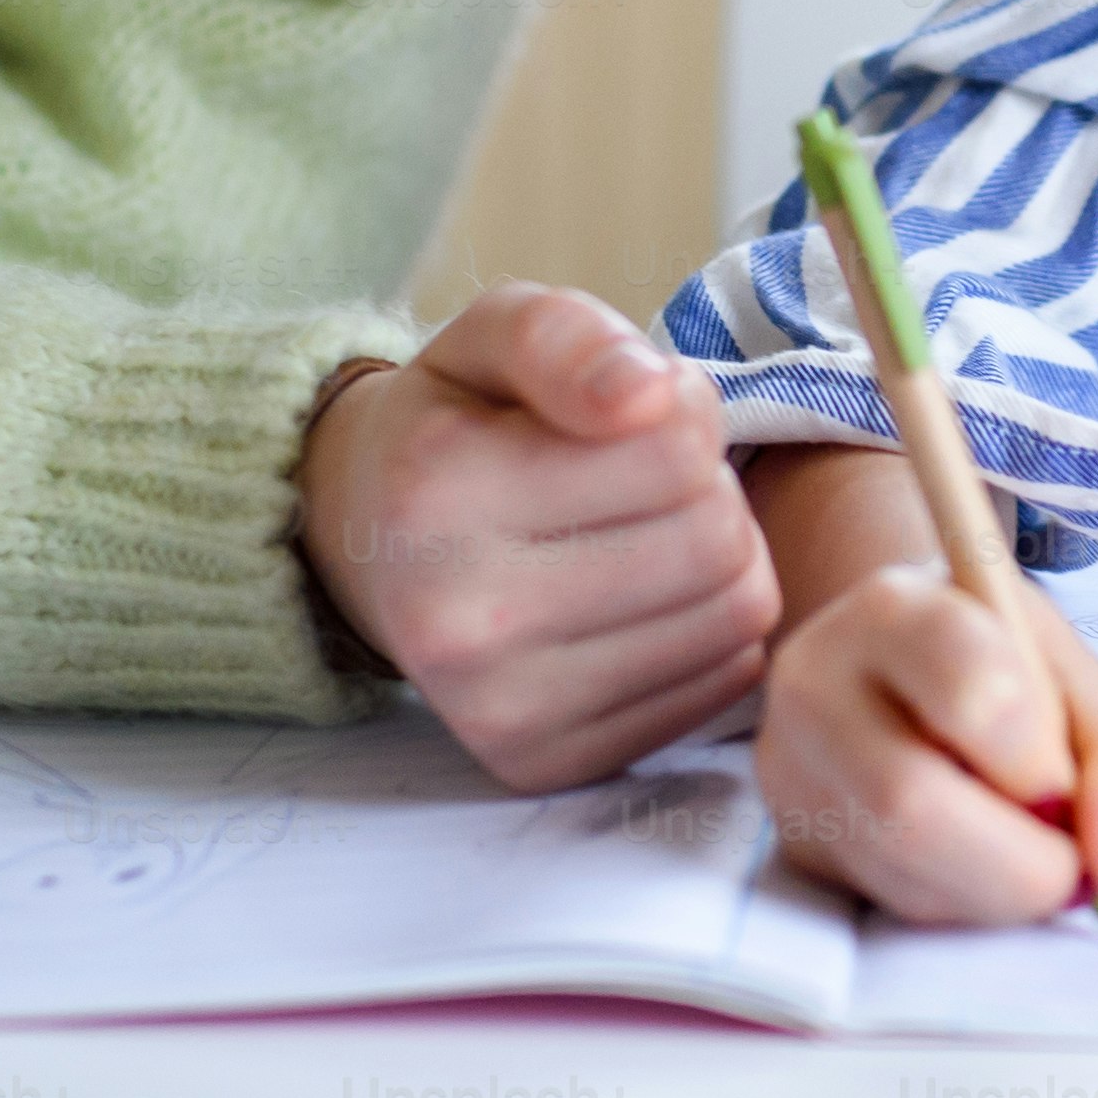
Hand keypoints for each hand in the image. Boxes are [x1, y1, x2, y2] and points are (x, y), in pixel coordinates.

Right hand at [297, 285, 775, 791]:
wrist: (364, 543)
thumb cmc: (454, 425)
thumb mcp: (495, 336)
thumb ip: (569, 337)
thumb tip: (649, 394)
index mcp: (438, 487)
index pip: (679, 445)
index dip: (681, 410)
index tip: (629, 416)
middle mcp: (458, 618)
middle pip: (716, 538)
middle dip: (705, 488)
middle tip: (641, 479)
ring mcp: (499, 708)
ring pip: (733, 616)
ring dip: (720, 560)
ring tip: (643, 534)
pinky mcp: (545, 762)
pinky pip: (721, 686)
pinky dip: (707, 632)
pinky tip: (641, 602)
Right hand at [750, 456, 1097, 926]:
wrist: (896, 666)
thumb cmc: (993, 661)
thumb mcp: (1069, 671)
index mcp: (897, 608)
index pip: (973, 691)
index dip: (1043, 768)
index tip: (1079, 795)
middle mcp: (818, 680)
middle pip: (913, 801)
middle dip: (1022, 862)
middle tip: (1077, 866)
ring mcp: (792, 765)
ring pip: (901, 868)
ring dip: (998, 893)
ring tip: (1036, 859)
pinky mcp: (796, 838)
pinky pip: (889, 901)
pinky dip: (962, 904)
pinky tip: (982, 867)